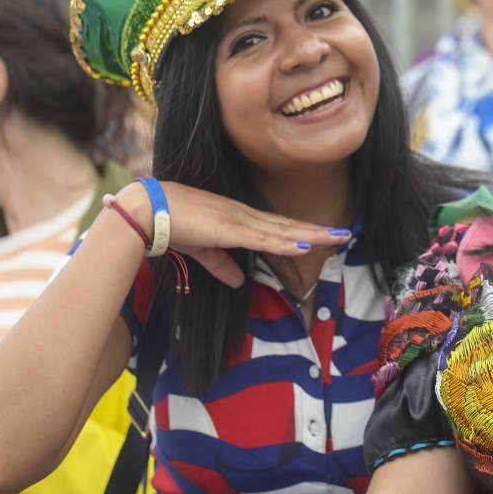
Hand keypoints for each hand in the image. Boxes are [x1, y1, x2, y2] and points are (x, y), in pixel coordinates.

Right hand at [112, 181, 351, 287]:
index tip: (323, 234)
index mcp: (238, 219)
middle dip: (316, 231)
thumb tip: (239, 281)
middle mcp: (244, 216)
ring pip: (282, 231)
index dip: (301, 231)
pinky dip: (284, 242)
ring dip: (310, 234)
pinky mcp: (229, 229)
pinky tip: (303, 245)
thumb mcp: (201, 250)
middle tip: (344, 233)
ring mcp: (238, 220)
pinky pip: (262, 238)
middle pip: (288, 226)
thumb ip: (221, 265)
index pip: (278, 227)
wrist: (147, 211)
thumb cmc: (171, 225)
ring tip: (336, 236)